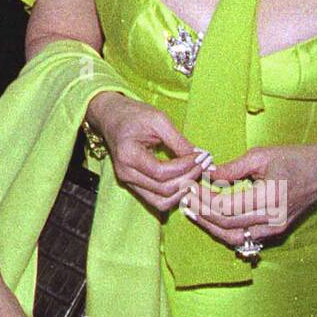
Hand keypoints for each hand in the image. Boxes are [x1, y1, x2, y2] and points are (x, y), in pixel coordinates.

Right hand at [88, 92, 213, 211]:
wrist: (112, 116)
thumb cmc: (134, 114)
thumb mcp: (159, 120)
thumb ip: (179, 141)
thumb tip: (202, 157)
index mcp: (128, 155)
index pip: (162, 172)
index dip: (186, 167)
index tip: (202, 156)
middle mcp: (125, 174)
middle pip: (164, 190)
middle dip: (189, 178)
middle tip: (204, 164)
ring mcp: (128, 182)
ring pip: (161, 202)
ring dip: (183, 192)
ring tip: (196, 175)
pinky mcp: (134, 185)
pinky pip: (156, 200)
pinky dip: (174, 195)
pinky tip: (186, 181)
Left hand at [178, 141, 316, 249]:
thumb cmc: (295, 157)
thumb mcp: (261, 156)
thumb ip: (232, 168)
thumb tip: (206, 174)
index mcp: (269, 198)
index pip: (225, 207)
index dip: (202, 199)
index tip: (188, 186)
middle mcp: (272, 219)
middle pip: (226, 225)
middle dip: (201, 213)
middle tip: (184, 199)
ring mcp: (275, 228)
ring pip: (234, 237)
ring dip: (210, 226)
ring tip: (192, 211)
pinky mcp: (276, 231)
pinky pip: (245, 237)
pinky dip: (225, 230)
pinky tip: (211, 217)